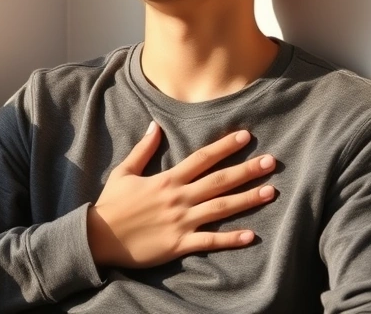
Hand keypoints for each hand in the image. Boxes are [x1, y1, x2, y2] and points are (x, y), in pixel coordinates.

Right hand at [86, 122, 275, 268]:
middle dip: (247, 170)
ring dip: (247, 200)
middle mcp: (178, 198)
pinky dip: (230, 239)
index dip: (225, 147)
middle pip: (219, 181)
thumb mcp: (124, 172)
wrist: (98, 238)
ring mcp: (181, 222)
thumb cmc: (111, 205)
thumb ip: (143, 150)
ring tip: (270, 192)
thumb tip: (154, 125)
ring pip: (220, 209)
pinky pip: (209, 241)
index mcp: (167, 179)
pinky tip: (251, 235)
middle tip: (272, 162)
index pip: (202, 159)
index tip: (245, 136)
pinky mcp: (179, 244)